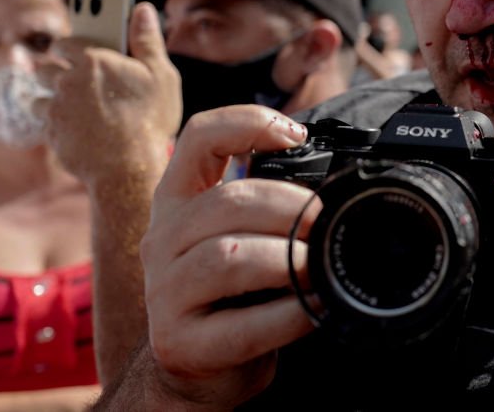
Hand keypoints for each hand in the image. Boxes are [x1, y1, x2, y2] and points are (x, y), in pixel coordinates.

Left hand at [37, 2, 180, 183]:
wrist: (130, 169)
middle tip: (77, 81)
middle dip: (56, 72)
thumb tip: (142, 9)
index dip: (67, 47)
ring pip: (40, 96)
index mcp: (93, 60)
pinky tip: (77, 129)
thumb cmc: (150, 120)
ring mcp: (56, 109)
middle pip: (46, 68)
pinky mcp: (51, 135)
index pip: (64, 43)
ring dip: (52, 99)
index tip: (72, 51)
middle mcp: (68, 81)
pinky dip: (56, 125)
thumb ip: (147, 40)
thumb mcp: (161, 75)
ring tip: (75, 107)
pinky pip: (45, 124)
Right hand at [139, 105, 315, 406]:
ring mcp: (163, 291)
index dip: (247, 123)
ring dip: (287, 259)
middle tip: (325, 224)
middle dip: (289, 208)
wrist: (200, 369)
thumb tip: (332, 178)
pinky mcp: (178, 341)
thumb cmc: (232, 294)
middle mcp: (162, 238)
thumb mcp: (239, 234)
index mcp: (178, 200)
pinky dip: (287, 315)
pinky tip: (311, 309)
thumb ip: (264, 202)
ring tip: (318, 267)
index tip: (296, 136)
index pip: (198, 137)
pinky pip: (241, 323)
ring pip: (229, 257)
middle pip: (228, 201)